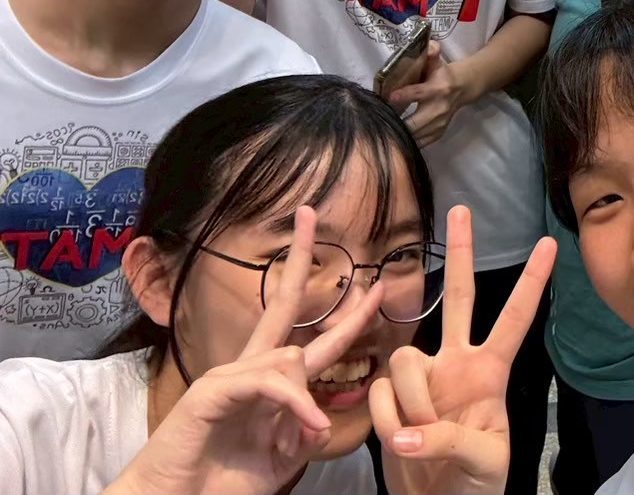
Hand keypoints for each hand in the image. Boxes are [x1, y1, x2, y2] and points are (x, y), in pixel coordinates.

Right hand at [105, 206, 384, 494]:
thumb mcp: (280, 457)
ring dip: (307, 396)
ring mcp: (227, 376)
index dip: (342, 311)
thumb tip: (322, 415)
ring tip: (307, 433)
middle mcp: (247, 368)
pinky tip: (308, 426)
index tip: (372, 284)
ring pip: (289, 357)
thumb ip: (304, 430)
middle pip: (280, 304)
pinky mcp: (211, 391)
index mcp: (266, 381)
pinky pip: (269, 382)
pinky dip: (295, 403)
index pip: (307, 334)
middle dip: (301, 259)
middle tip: (311, 216)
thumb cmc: (220, 484)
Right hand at [375, 207, 556, 494]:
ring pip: (406, 359)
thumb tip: (407, 434)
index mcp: (492, 372)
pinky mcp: (390, 395)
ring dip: (410, 404)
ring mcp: (423, 375)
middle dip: (460, 252)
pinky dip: (387, 422)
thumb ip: (451, 441)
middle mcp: (457, 361)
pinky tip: (400, 439)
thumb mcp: (485, 462)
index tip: (551, 243)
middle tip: (462, 209)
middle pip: (459, 295)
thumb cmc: (476, 483)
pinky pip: (380, 394)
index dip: (532, 282)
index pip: (516, 318)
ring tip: (421, 438)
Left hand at [388, 41, 466, 145]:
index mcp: (438, 88)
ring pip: (416, 136)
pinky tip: (394, 138)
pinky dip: (407, 142)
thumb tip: (429, 46)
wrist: (462, 89)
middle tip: (379, 121)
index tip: (389, 97)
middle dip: (397, 124)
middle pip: (416, 122)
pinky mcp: (438, 134)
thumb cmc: (441, 74)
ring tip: (383, 131)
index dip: (404, 96)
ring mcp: (440, 124)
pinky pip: (420, 143)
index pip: (419, 93)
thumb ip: (431, 52)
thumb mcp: (436, 62)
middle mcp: (440, 109)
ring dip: (399, 135)